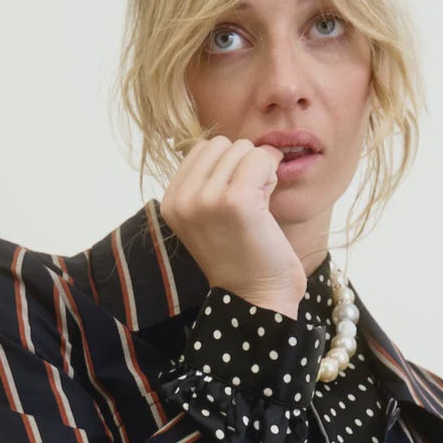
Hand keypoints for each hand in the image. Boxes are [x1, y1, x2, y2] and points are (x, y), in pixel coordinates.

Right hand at [160, 136, 306, 317]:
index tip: (235, 203)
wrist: (257, 299)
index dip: (228, 168)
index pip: (202, 149)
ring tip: (257, 209)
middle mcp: (183, 199)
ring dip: (259, 172)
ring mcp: (207, 199)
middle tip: (250, 206)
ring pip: (243, 148)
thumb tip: (228, 143)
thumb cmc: (243, 258)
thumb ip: (208, 182)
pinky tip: (268, 205)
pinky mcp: (236, 200)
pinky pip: (262, 159)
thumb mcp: (209, 217)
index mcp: (171, 202)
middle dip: (243, 166)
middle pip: (223, 144)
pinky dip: (271, 175)